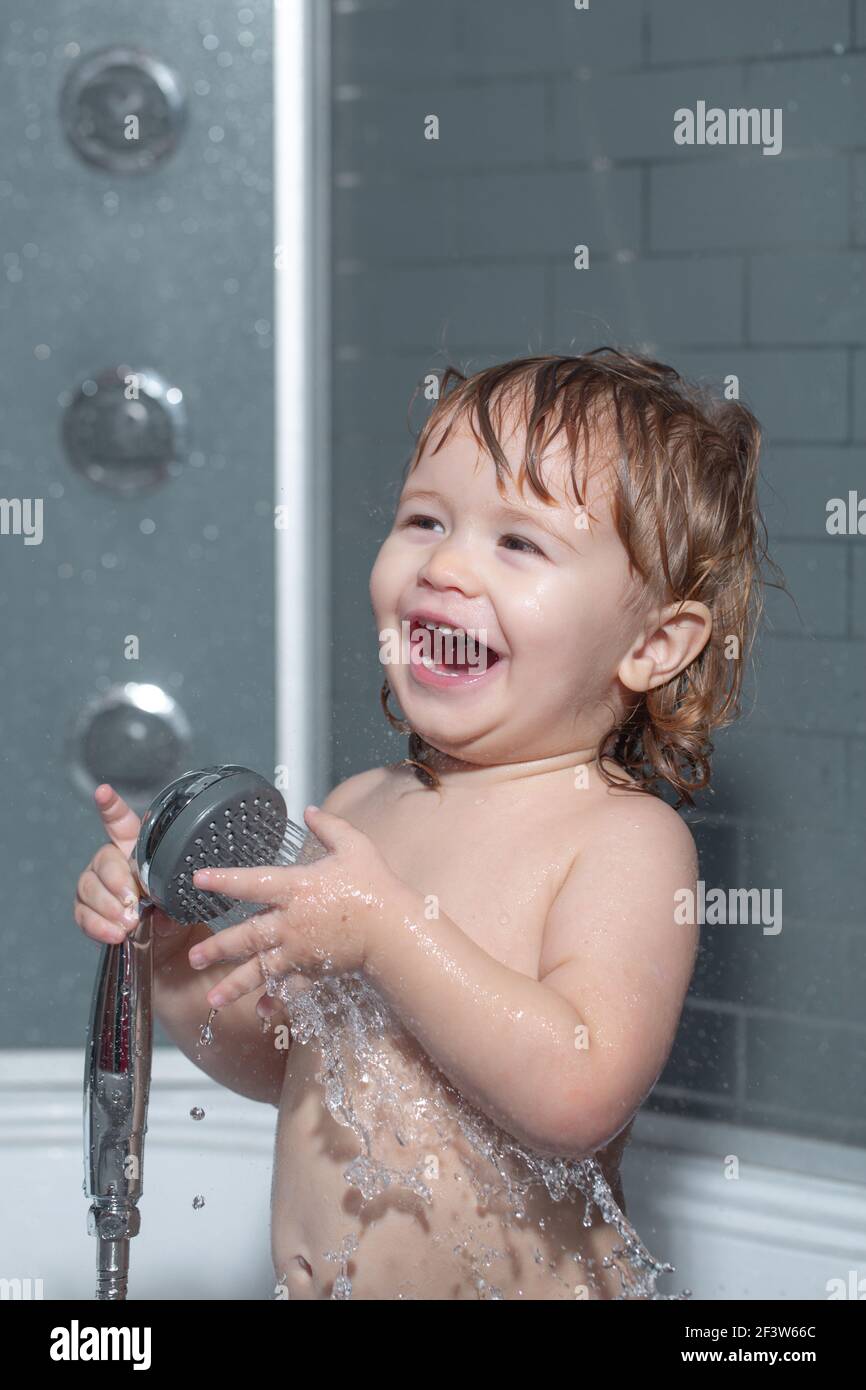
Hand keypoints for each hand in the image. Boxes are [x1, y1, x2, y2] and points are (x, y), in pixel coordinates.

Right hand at [73, 784, 181, 946]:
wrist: (167, 946)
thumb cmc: (174, 911)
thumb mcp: (180, 901)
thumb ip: (171, 897)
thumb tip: (161, 907)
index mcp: (135, 851)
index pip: (120, 824)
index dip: (110, 807)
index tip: (103, 792)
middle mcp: (112, 864)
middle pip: (104, 860)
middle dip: (116, 880)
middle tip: (132, 899)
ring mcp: (96, 887)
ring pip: (89, 887)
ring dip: (108, 906)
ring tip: (127, 922)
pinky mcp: (88, 912)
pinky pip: (84, 914)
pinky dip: (99, 925)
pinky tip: (114, 933)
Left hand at [186, 806, 396, 1009]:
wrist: (394, 929)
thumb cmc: (375, 886)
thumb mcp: (354, 846)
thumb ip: (329, 827)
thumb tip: (310, 810)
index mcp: (296, 888)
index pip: (251, 882)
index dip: (222, 880)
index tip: (196, 880)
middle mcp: (290, 922)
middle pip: (246, 937)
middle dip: (217, 949)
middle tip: (195, 957)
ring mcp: (300, 950)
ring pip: (260, 970)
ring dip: (234, 985)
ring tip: (212, 998)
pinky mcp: (315, 969)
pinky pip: (291, 989)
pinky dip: (276, 1002)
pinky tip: (261, 1012)